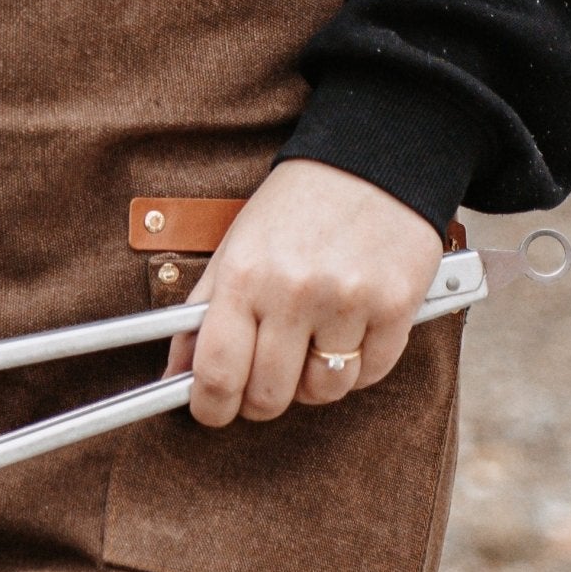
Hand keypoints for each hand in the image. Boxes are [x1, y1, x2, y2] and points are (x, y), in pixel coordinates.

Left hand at [167, 160, 443, 426]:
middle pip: (269, 395)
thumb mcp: (233, 250)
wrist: (370, 160)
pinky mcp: (397, 306)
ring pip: (323, 391)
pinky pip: (369, 374)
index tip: (211, 410)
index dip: (209, 406)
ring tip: (308, 347)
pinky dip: (355, 368)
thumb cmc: (294, 208)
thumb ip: (200, 316)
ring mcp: (348, 302)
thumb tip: (173, 375)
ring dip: (311, 383)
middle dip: (259, 400)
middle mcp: (293, 292)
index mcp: (243, 277)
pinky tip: (347, 335)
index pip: (216, 371)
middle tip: (260, 381)